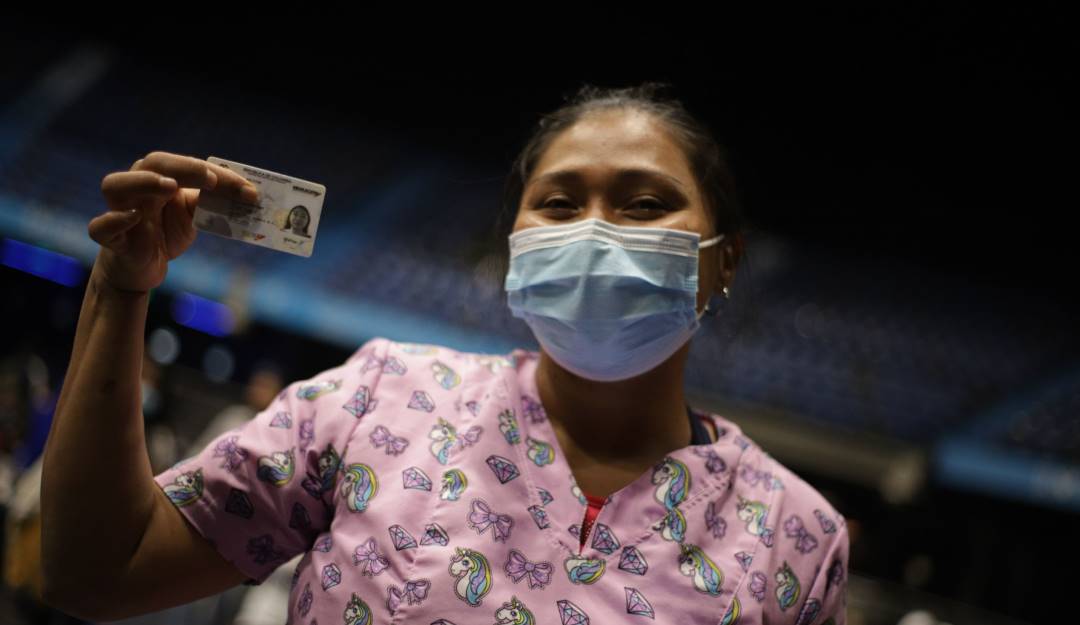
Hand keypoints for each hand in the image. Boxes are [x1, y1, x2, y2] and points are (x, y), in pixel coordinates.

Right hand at [89, 151, 258, 292]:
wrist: (141, 268)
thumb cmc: (166, 233)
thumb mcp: (194, 216)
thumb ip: (212, 202)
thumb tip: (248, 194)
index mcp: (159, 177)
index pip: (184, 164)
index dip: (213, 172)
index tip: (244, 187)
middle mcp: (136, 188)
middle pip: (151, 164)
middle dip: (183, 168)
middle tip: (211, 179)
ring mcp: (119, 211)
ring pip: (115, 185)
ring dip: (143, 182)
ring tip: (169, 187)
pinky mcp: (110, 238)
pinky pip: (100, 227)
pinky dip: (114, 220)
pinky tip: (133, 218)